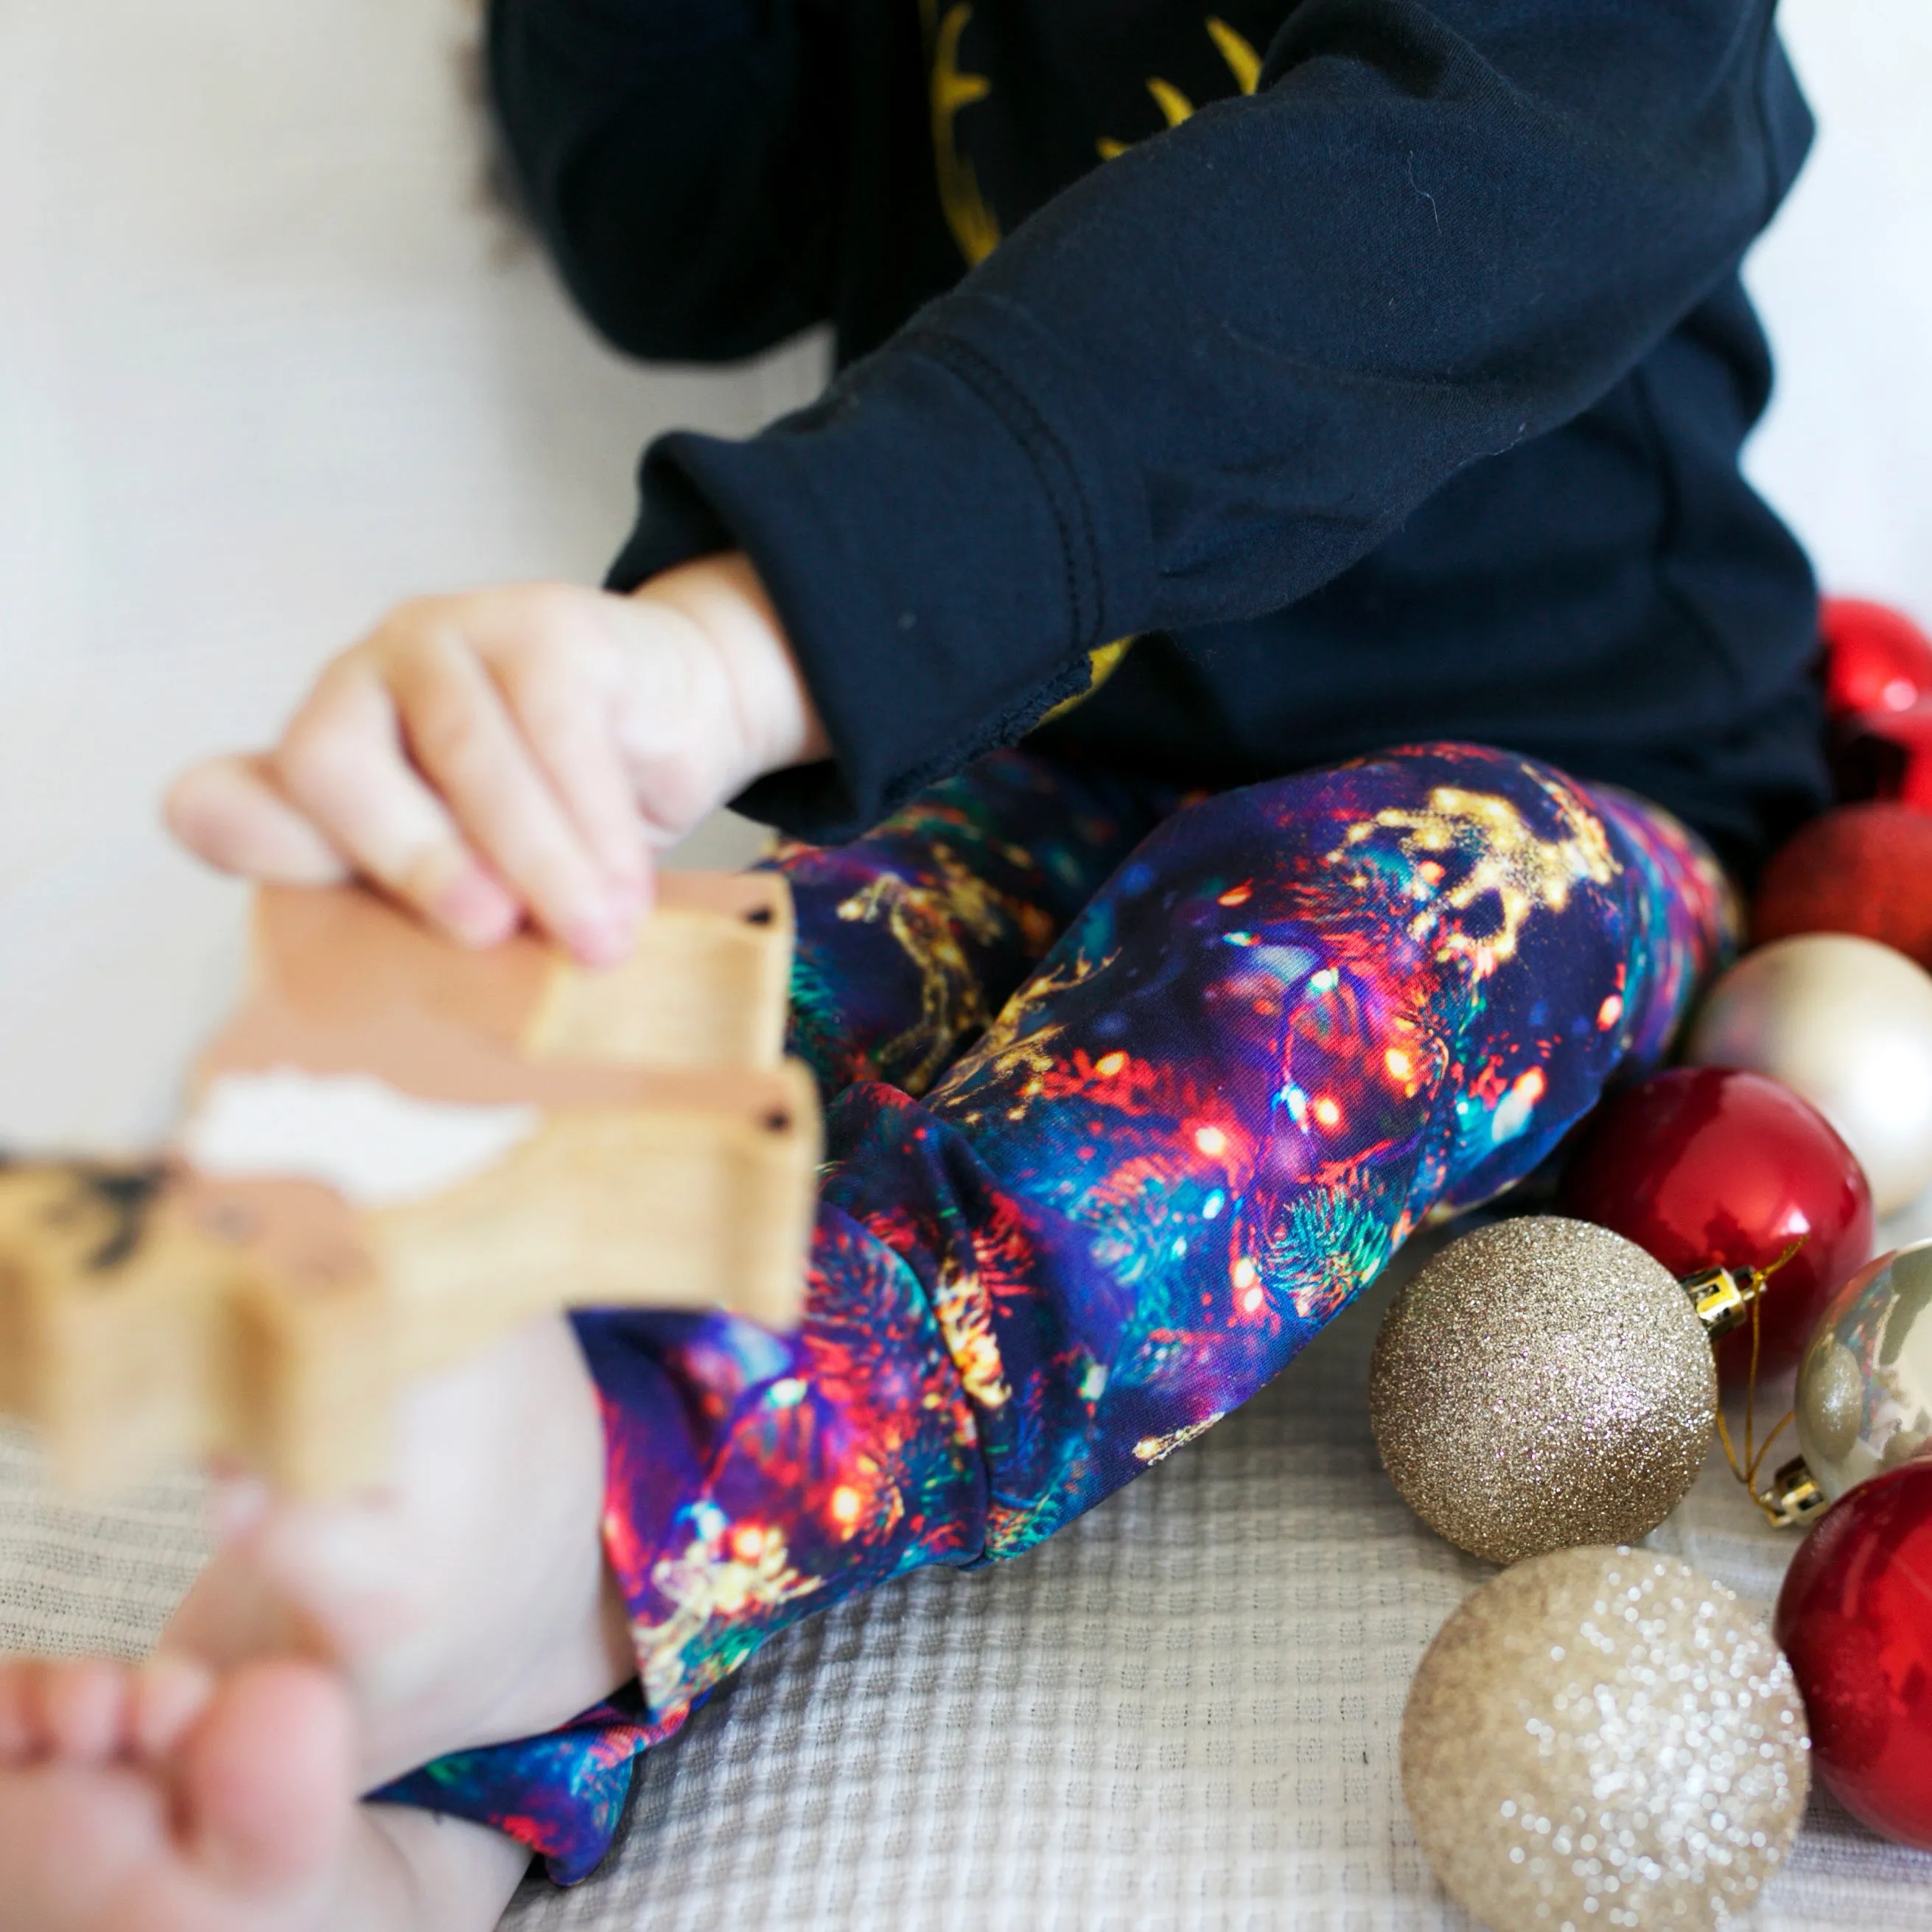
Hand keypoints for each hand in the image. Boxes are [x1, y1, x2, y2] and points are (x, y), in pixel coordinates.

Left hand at [165, 554, 824, 963]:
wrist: (670, 721)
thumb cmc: (553, 811)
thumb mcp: (468, 868)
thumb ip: (374, 883)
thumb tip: (218, 838)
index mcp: (318, 752)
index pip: (241, 799)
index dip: (260, 846)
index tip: (298, 905)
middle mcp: (357, 681)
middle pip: (338, 766)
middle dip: (415, 860)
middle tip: (491, 932)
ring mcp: (445, 638)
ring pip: (465, 752)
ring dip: (539, 860)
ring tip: (596, 938)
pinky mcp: (543, 624)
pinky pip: (560, 729)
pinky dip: (598, 823)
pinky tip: (627, 885)